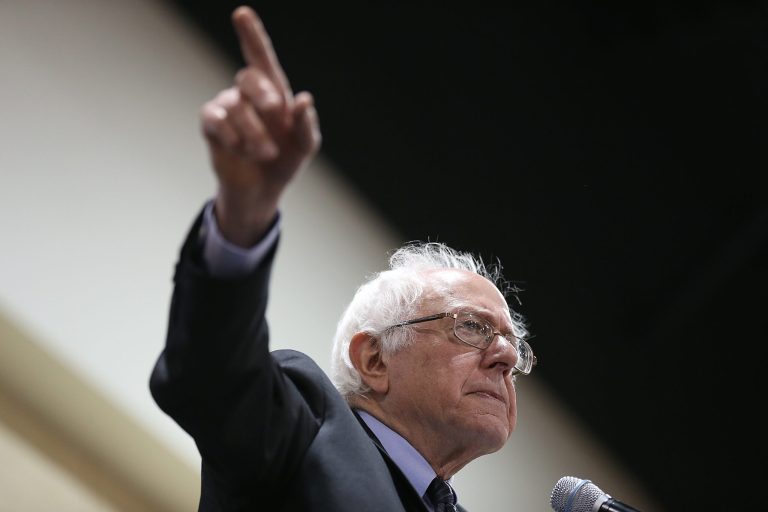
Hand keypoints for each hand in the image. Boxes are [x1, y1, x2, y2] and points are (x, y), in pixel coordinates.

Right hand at [200, 6, 320, 246]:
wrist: (261, 190)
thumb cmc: (285, 161)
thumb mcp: (304, 147)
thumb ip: (307, 124)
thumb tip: (304, 99)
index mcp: (274, 92)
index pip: (261, 57)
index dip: (251, 35)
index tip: (242, 14)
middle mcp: (248, 94)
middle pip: (248, 77)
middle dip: (264, 95)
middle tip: (275, 114)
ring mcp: (227, 107)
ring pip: (236, 106)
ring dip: (254, 133)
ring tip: (265, 153)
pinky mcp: (211, 125)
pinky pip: (216, 119)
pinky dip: (232, 136)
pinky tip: (240, 149)